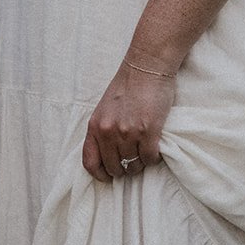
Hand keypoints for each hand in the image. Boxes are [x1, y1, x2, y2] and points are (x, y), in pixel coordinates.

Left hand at [82, 59, 175, 181]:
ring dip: (139, 163)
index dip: (100, 175)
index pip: (90, 162)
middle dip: (123, 169)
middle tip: (131, 162)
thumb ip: (103, 130)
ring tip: (143, 153)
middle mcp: (109, 132)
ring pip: (133, 166)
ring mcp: (128, 133)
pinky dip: (153, 158)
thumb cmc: (127, 86)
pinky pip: (150, 159)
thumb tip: (108, 154)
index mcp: (95, 126)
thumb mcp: (105, 109)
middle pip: (114, 167)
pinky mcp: (148, 132)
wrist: (146, 67)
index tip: (108, 176)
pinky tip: (154, 149)